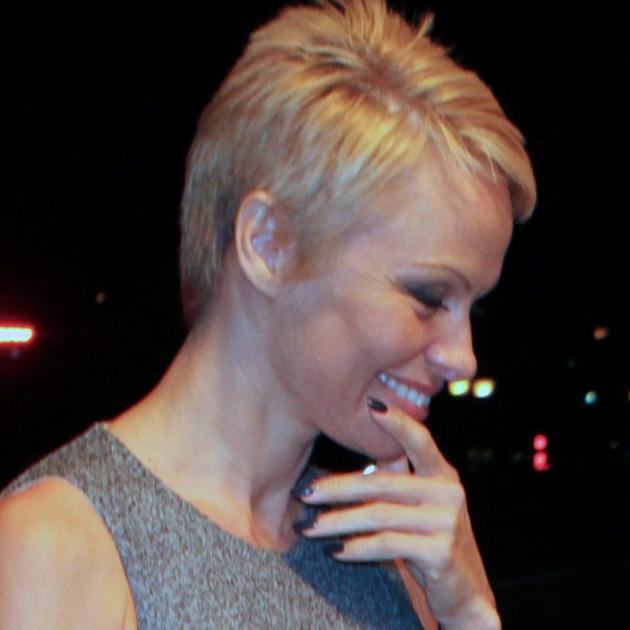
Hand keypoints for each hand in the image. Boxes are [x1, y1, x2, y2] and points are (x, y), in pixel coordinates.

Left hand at [295, 401, 500, 629]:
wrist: (466, 591)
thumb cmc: (432, 540)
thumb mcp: (418, 504)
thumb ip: (396, 477)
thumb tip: (357, 450)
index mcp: (443, 474)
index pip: (420, 440)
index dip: (397, 422)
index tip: (371, 403)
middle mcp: (448, 492)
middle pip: (382, 483)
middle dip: (338, 487)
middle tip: (305, 494)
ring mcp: (446, 522)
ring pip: (379, 515)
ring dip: (338, 522)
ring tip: (309, 528)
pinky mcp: (440, 551)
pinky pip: (387, 544)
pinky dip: (357, 547)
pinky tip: (336, 551)